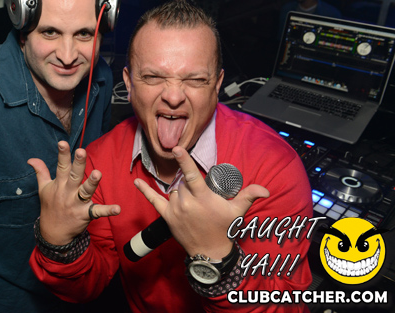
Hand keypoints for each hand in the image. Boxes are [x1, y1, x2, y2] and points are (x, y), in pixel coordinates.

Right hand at [28, 141, 120, 245]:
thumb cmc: (50, 207)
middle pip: (74, 176)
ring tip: (98, 173)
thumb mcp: (43, 189)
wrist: (53, 233)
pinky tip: (117, 208)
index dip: (62, 154)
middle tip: (81, 152)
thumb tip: (31, 158)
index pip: (61, 166)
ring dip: (92, 183)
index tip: (63, 143)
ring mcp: (77, 204)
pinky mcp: (86, 214)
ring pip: (85, 191)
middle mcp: (68, 192)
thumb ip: (41, 172)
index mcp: (59, 184)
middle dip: (78, 164)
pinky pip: (97, 212)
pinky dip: (107, 211)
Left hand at [134, 146, 268, 259]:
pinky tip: (136, 181)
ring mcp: (175, 209)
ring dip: (181, 193)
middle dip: (192, 187)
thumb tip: (265, 189)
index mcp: (203, 198)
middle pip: (184, 183)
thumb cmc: (223, 229)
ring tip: (192, 206)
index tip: (177, 148)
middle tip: (202, 200)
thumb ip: (248, 195)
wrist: (210, 252)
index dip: (185, 161)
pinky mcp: (167, 216)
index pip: (192, 176)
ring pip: (174, 190)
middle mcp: (187, 203)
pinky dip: (145, 191)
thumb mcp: (236, 211)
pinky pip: (153, 200)